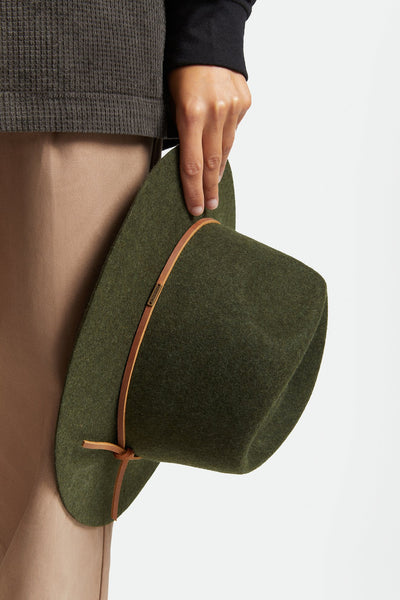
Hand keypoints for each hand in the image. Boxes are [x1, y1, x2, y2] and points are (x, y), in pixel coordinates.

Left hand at [167, 65, 251, 215]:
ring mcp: (232, 108)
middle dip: (209, 188)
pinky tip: (219, 144)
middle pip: (212, 163)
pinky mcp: (244, 102)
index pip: (192, 164)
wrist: (207, 40)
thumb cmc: (182, 72)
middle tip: (209, 206)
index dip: (194, 190)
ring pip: (225, 148)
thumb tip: (189, 162)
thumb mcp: (171, 102)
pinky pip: (233, 130)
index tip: (196, 208)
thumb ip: (181, 131)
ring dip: (218, 169)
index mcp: (191, 114)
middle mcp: (214, 113)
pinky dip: (225, 139)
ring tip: (213, 185)